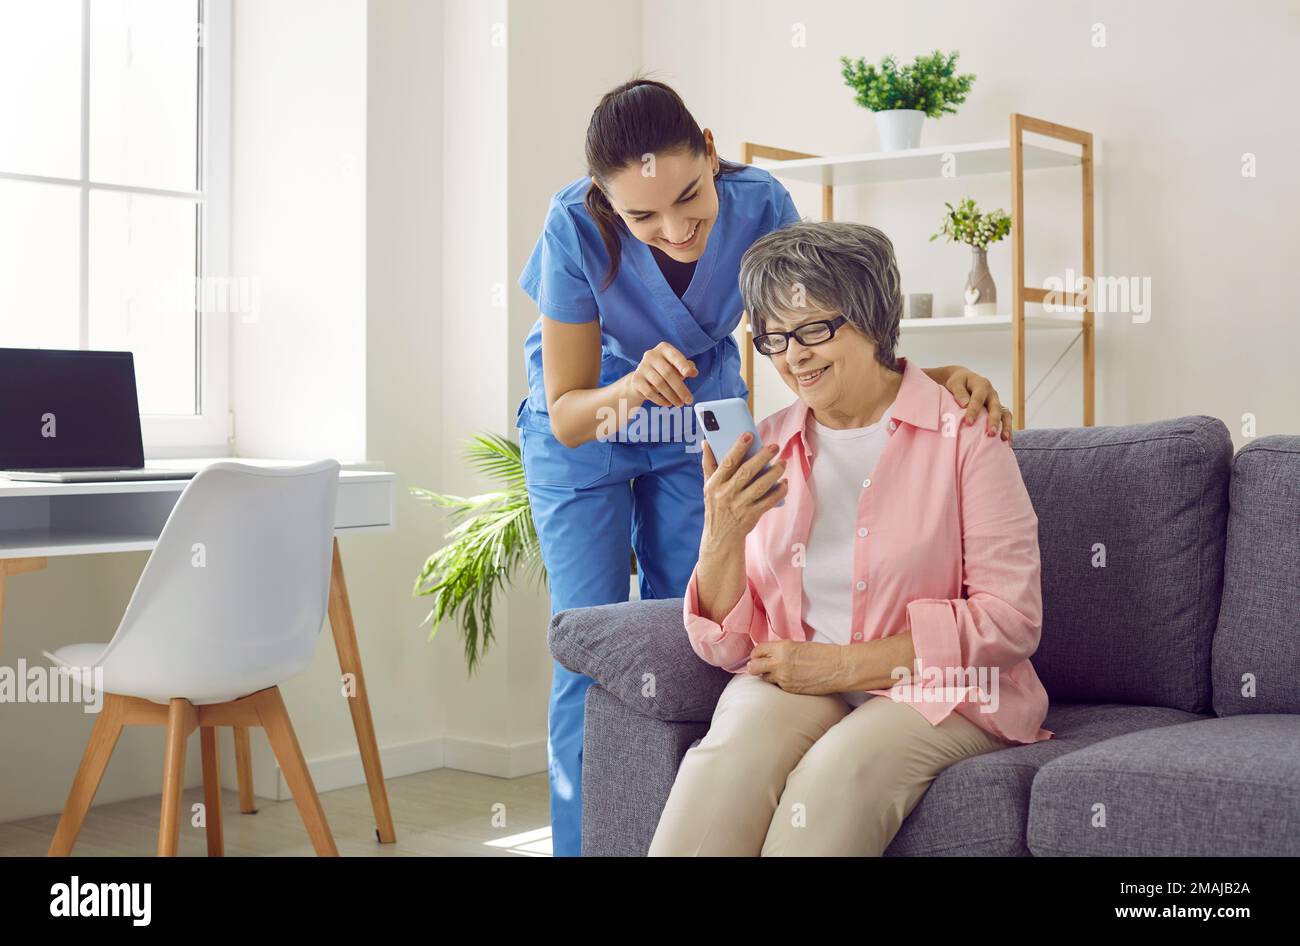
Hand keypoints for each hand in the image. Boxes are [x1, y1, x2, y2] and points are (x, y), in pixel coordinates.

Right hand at [625, 341, 698, 407]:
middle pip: (668, 373)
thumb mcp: (675, 366)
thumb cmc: (663, 371)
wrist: (641, 379)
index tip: (693, 374)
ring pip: (659, 384)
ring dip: (672, 396)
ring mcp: (642, 367)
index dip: (684, 365)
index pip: (675, 356)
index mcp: (664, 348)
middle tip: (689, 400)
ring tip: (680, 404)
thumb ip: (685, 367)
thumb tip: (693, 371)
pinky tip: (668, 403)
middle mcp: (651, 355)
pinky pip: (650, 392)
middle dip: (680, 388)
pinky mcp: (636, 379)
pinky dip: (660, 400)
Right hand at [700, 434, 787, 548]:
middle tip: (774, 446)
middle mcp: (727, 494)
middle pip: (746, 472)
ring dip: (773, 473)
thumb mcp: (707, 486)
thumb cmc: (715, 506)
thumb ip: (708, 464)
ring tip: (782, 463)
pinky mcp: (752, 515)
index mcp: (715, 484)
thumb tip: (706, 442)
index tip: (748, 435)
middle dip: (761, 458)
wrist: (720, 537)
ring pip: (760, 486)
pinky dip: (778, 492)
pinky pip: (768, 501)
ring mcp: (740, 505)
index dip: (738, 448)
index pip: (727, 462)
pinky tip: (784, 483)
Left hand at [746, 640, 845, 694]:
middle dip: (756, 666)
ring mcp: (783, 678)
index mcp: (782, 648)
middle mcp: (779, 663)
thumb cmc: (823, 654)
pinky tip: (790, 679)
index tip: (760, 655)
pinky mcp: (789, 690)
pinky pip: (777, 686)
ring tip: (778, 673)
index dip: (757, 654)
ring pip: (764, 679)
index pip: (757, 651)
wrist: (839, 668)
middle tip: (761, 666)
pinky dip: (780, 683)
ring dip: (768, 676)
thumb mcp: (798, 645)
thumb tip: (769, 655)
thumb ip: (781, 650)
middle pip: (754, 667)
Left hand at [943, 367, 1013, 442]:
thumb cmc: (958, 383)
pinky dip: (1007, 430)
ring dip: (1005, 426)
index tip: (969, 422)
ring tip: (1004, 439)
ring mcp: (996, 402)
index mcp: (981, 385)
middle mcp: (992, 394)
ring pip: (1005, 414)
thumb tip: (964, 404)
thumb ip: (959, 392)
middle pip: (996, 407)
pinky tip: (1007, 442)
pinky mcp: (998, 410)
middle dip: (994, 421)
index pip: (978, 399)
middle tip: (990, 433)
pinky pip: (1006, 420)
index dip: (974, 411)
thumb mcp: (955, 383)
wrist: (964, 380)